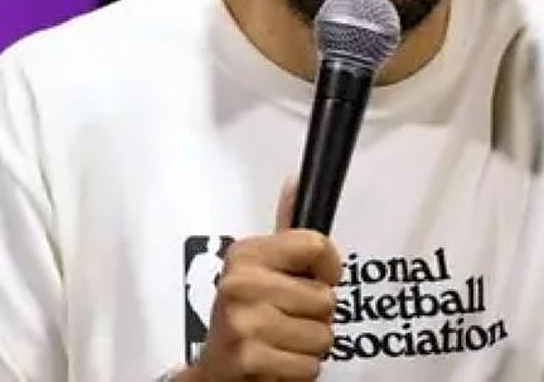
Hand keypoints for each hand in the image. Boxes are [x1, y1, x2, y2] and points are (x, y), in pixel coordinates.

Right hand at [183, 180, 341, 380]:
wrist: (214, 374)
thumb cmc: (244, 320)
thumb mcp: (261, 269)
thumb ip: (286, 229)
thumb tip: (296, 181)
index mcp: (247, 254)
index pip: (317, 246)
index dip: (330, 269)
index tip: (320, 279)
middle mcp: (241, 282)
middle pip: (326, 298)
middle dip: (316, 317)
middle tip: (287, 321)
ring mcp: (244, 321)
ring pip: (323, 335)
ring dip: (308, 347)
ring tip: (281, 342)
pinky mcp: (249, 358)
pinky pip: (309, 366)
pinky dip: (299, 371)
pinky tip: (276, 362)